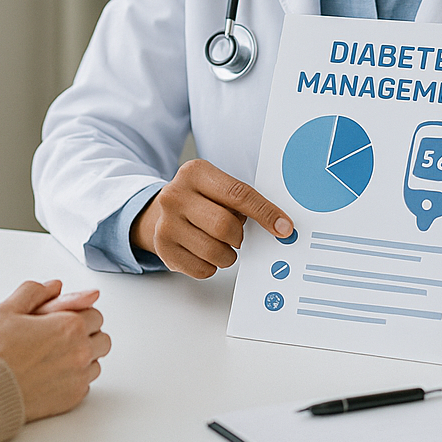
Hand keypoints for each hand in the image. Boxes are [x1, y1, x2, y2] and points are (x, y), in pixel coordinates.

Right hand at [0, 280, 111, 420]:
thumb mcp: (7, 310)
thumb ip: (33, 291)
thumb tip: (54, 285)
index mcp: (70, 325)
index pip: (95, 315)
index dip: (80, 315)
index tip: (65, 320)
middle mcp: (80, 351)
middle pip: (101, 339)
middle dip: (87, 336)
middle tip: (64, 338)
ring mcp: (78, 376)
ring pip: (96, 362)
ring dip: (83, 357)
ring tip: (58, 356)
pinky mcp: (73, 397)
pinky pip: (86, 384)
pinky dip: (75, 378)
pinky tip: (55, 374)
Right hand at [131, 159, 292, 277]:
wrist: (157, 213)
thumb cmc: (199, 200)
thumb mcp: (216, 186)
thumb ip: (242, 200)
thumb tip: (279, 224)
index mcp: (195, 172)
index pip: (238, 193)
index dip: (265, 212)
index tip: (284, 227)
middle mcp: (175, 195)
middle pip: (225, 226)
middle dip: (238, 236)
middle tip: (236, 235)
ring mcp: (166, 223)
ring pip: (214, 251)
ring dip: (227, 254)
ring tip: (220, 243)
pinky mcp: (164, 249)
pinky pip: (202, 269)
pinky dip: (211, 265)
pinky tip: (204, 251)